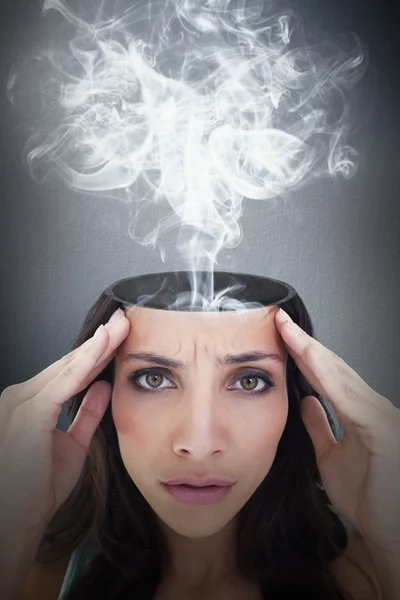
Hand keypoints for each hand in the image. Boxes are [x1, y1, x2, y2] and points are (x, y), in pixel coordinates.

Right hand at [0, 308, 129, 540]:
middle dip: (101, 341)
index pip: (70, 371)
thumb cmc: (38, 488)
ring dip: (98, 344)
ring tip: (121, 325)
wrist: (17, 520)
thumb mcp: (74, 444)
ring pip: (68, 366)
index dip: (97, 353)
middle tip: (124, 320)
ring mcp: (23, 401)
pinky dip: (87, 360)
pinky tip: (105, 343)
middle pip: (70, 363)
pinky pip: (65, 380)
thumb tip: (103, 386)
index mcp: (32, 403)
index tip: (120, 336)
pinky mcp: (29, 411)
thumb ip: (87, 414)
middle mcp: (23, 396)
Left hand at [275, 308, 399, 555]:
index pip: (326, 375)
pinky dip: (328, 378)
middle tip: (280, 320)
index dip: (302, 352)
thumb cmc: (368, 497)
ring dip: (312, 352)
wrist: (390, 531)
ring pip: (340, 376)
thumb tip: (305, 401)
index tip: (280, 334)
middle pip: (332, 368)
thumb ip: (320, 427)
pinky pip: (350, 399)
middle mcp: (370, 408)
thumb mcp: (330, 456)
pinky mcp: (382, 429)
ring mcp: (379, 416)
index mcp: (358, 413)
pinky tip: (311, 362)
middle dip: (304, 342)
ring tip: (289, 332)